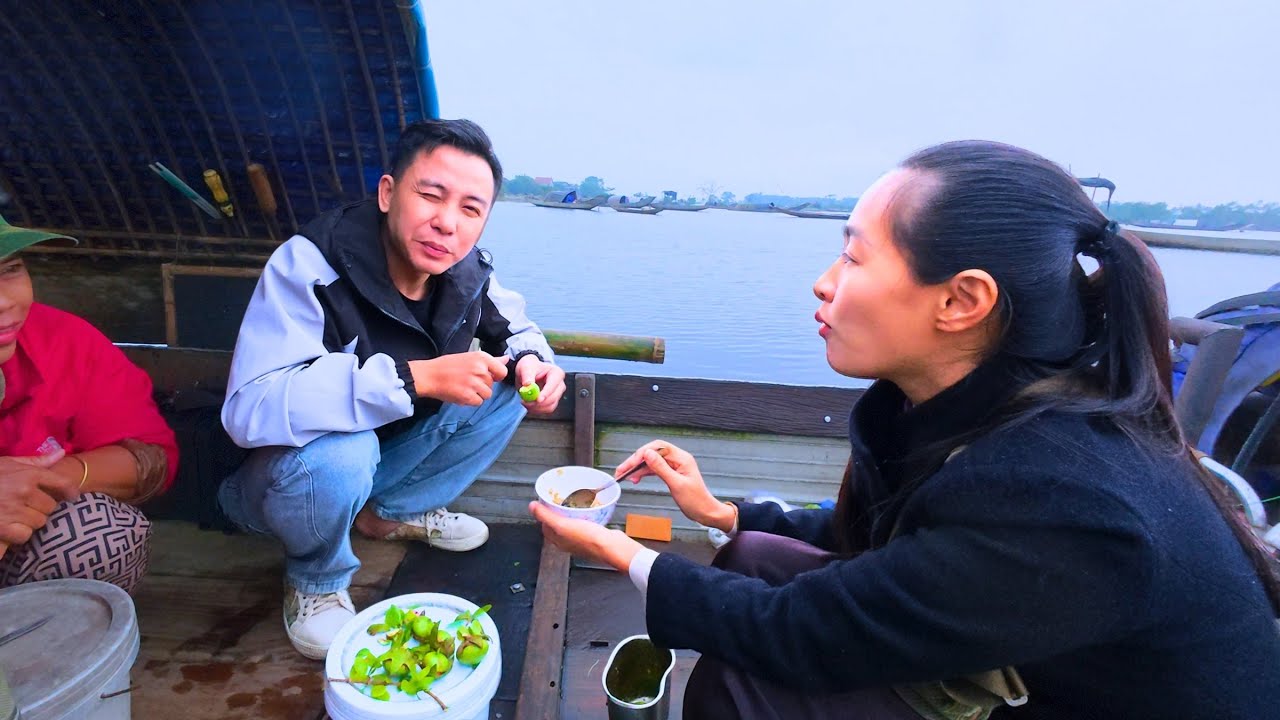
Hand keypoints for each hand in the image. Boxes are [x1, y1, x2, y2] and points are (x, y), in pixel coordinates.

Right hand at [0, 451, 80, 548]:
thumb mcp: (8, 463)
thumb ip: (35, 461)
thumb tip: (61, 454)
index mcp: (28, 474)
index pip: (61, 483)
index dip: (70, 491)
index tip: (72, 496)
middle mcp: (24, 491)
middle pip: (51, 506)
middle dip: (42, 507)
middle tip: (29, 506)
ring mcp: (14, 510)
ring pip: (39, 522)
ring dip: (31, 521)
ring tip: (18, 515)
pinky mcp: (3, 528)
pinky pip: (25, 535)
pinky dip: (19, 534)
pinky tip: (11, 527)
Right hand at [410, 352, 507, 405]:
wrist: (428, 375)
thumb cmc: (447, 366)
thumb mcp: (470, 357)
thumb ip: (491, 360)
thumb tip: (506, 359)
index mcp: (481, 358)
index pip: (502, 371)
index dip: (496, 377)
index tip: (488, 377)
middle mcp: (480, 369)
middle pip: (492, 385)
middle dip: (482, 386)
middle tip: (467, 381)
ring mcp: (474, 383)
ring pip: (487, 395)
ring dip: (477, 394)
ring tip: (464, 387)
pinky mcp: (468, 395)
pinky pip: (478, 402)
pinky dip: (470, 401)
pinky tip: (460, 393)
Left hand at [514, 355, 565, 415]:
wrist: (528, 373)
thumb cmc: (529, 367)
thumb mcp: (526, 367)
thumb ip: (527, 375)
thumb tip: (528, 384)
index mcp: (556, 373)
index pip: (553, 385)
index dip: (546, 393)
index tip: (537, 399)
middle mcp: (560, 384)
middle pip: (553, 397)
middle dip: (539, 403)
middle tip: (525, 402)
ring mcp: (557, 394)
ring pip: (550, 406)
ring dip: (536, 407)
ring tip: (524, 401)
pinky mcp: (553, 402)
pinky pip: (546, 410)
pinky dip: (536, 409)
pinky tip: (528, 403)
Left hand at [528, 501, 644, 571]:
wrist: (612, 547)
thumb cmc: (588, 539)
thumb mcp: (562, 525)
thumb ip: (545, 516)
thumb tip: (531, 506)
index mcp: (558, 541)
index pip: (545, 525)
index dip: (544, 513)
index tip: (547, 501)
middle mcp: (568, 542)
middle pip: (558, 524)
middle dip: (558, 511)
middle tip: (561, 499)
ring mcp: (581, 539)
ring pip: (572, 523)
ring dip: (572, 512)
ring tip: (575, 501)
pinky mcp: (593, 536)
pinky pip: (585, 523)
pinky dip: (584, 515)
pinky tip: (589, 509)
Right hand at [615, 441, 735, 531]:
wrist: (705, 512)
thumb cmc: (696, 500)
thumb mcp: (676, 484)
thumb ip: (661, 468)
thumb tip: (647, 454)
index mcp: (681, 458)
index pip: (657, 448)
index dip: (641, 454)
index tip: (630, 465)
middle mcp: (677, 458)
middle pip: (652, 453)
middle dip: (636, 461)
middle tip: (622, 471)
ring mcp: (674, 466)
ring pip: (651, 461)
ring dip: (638, 468)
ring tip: (625, 476)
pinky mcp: (671, 473)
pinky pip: (654, 469)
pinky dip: (644, 473)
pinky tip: (636, 479)